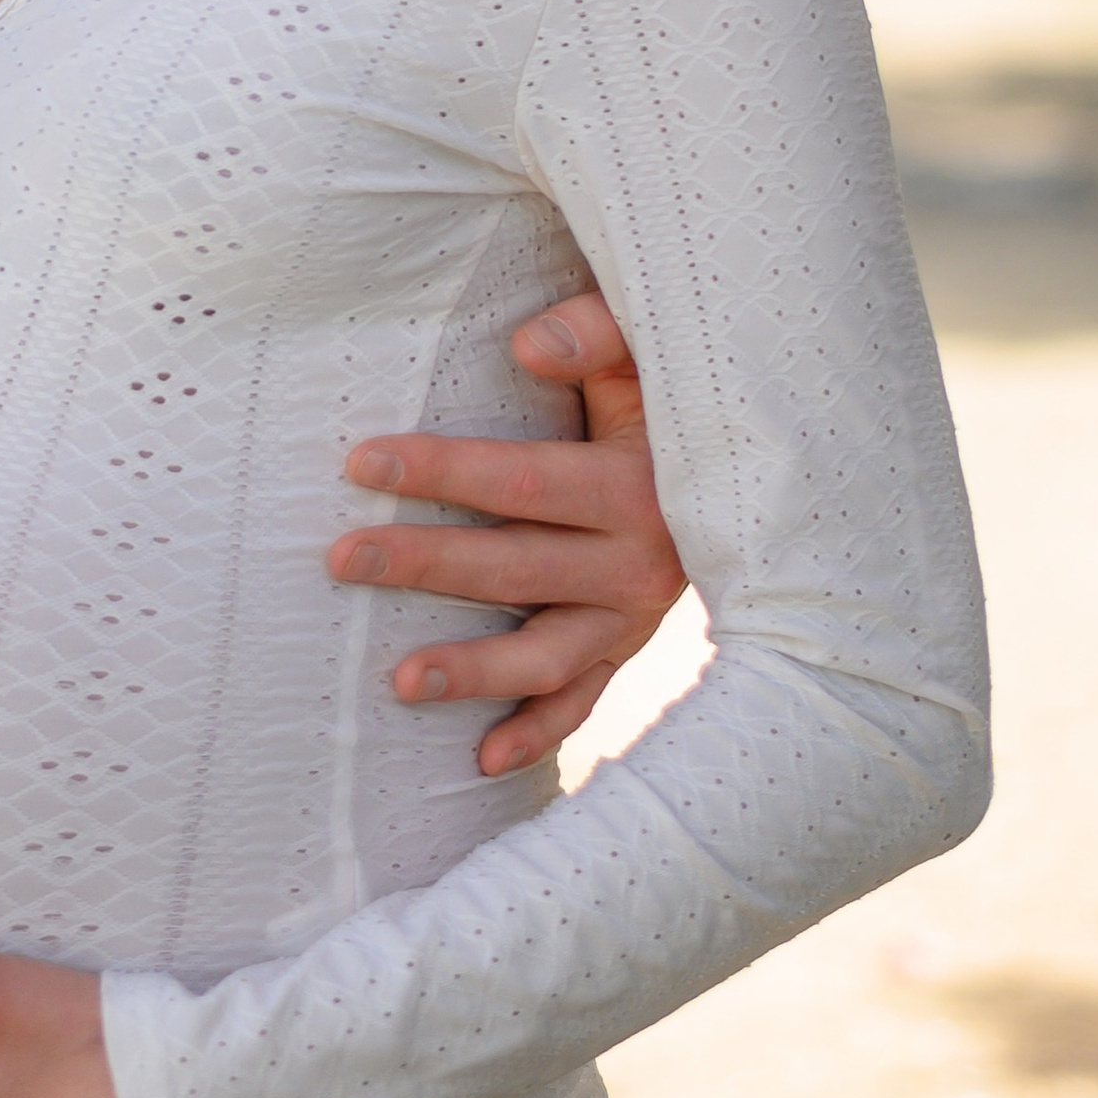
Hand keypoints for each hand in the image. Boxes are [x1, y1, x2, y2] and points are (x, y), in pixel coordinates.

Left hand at [327, 286, 686, 774]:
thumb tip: (528, 345)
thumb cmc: (672, 397)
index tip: (361, 463)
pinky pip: (583, 701)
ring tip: (398, 682)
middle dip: (424, 564)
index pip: (520, 482)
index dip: (440, 471)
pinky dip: (538, 732)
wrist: (759, 473)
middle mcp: (638, 563)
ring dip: (473, 672)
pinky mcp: (628, 649)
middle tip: (338, 559)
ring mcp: (633, 619)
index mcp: (636, 487)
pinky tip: (481, 760)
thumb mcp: (650, 358)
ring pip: (546, 656)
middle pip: (515, 568)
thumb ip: (596, 337)